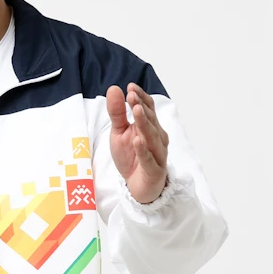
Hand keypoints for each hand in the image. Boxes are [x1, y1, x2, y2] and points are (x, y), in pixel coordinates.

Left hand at [106, 81, 169, 203]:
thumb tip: (114, 88)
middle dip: (142, 107)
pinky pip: (148, 159)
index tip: (130, 87)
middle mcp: (158, 138)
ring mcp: (158, 154)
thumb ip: (117, 113)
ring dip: (144, 124)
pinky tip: (137, 141)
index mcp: (151, 126)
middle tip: (132, 96)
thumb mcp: (119, 133)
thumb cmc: (131, 157)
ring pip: (152, 137)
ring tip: (137, 111)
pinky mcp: (154, 170)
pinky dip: (143, 150)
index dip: (141, 97)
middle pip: (151, 120)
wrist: (138, 186)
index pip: (149, 108)